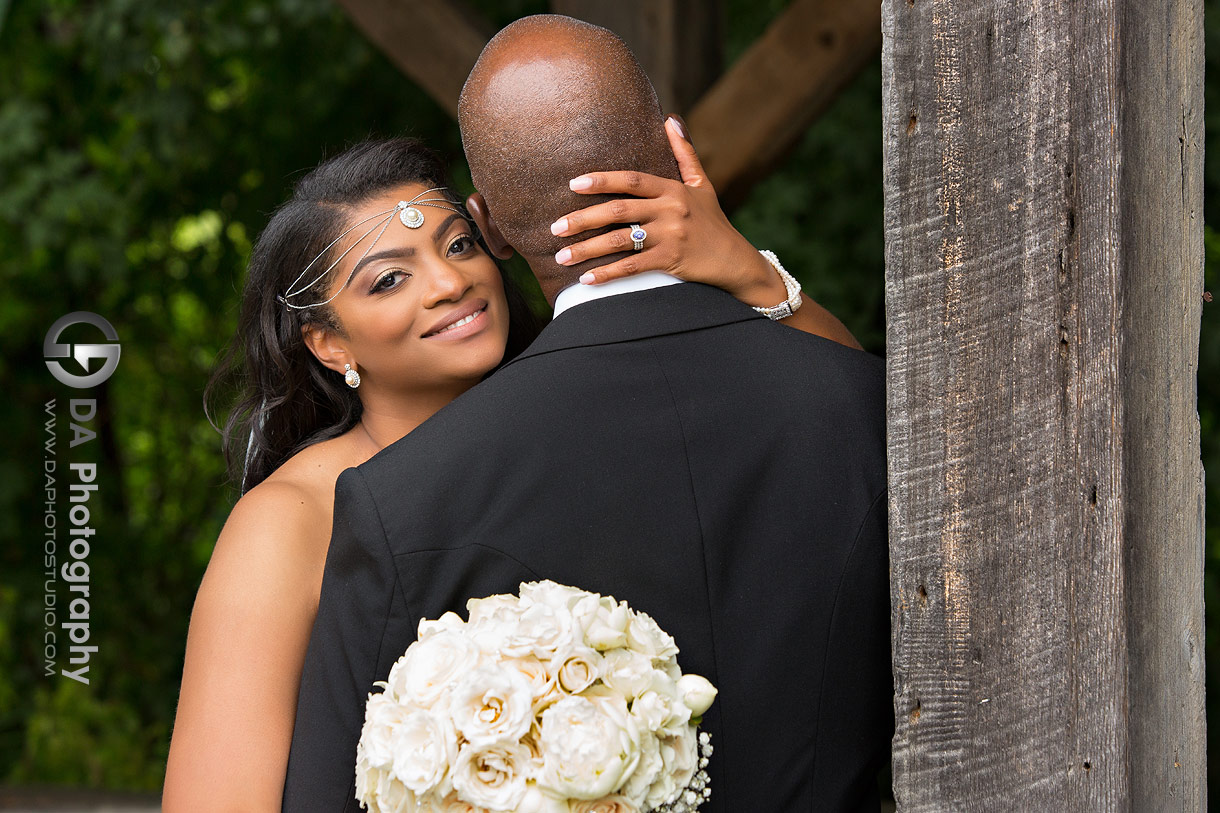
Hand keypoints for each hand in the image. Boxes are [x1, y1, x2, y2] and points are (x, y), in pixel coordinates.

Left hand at [549, 115, 785, 307]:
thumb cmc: (714, 222)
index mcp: (672, 190)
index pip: (631, 181)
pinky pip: (632, 267)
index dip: (601, 181)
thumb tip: (670, 118)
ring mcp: (670, 236)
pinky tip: (586, 279)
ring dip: (587, 249)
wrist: (735, 261)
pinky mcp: (671, 261)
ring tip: (561, 257)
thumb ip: (684, 153)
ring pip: (620, 241)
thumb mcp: (701, 184)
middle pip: (618, 211)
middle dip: (583, 219)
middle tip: (555, 228)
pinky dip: (607, 274)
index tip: (574, 184)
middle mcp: (670, 210)